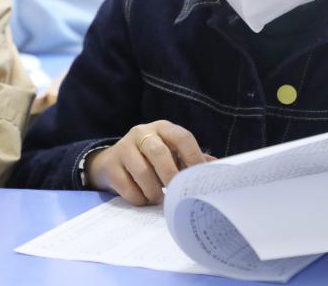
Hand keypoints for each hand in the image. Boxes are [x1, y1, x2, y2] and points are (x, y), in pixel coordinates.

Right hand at [87, 120, 215, 205]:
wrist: (112, 162)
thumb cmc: (150, 159)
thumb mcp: (171, 154)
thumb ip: (190, 160)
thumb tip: (216, 168)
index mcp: (162, 128)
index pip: (182, 137)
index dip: (193, 157)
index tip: (199, 177)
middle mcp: (142, 133)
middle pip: (158, 152)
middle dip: (170, 175)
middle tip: (177, 192)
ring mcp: (123, 147)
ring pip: (142, 171)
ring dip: (154, 191)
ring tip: (159, 199)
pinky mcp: (110, 164)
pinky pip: (128, 186)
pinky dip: (139, 198)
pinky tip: (143, 198)